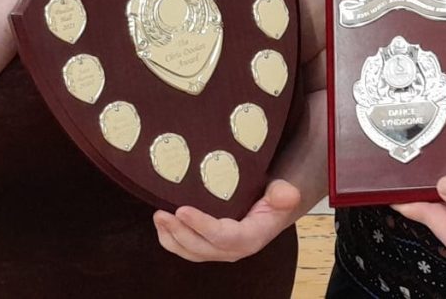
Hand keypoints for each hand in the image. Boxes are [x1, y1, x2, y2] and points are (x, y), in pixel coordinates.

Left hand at [152, 179, 300, 262]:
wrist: (273, 210)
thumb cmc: (275, 199)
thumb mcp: (282, 193)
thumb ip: (283, 194)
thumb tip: (287, 193)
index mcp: (250, 238)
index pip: (223, 236)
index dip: (202, 225)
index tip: (182, 210)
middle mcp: (233, 250)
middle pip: (202, 248)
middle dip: (179, 233)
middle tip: (162, 214)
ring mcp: (219, 250)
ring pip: (191, 252)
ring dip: (171, 237)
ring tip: (158, 217)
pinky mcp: (209, 246)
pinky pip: (188, 249)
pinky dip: (171, 239)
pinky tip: (161, 225)